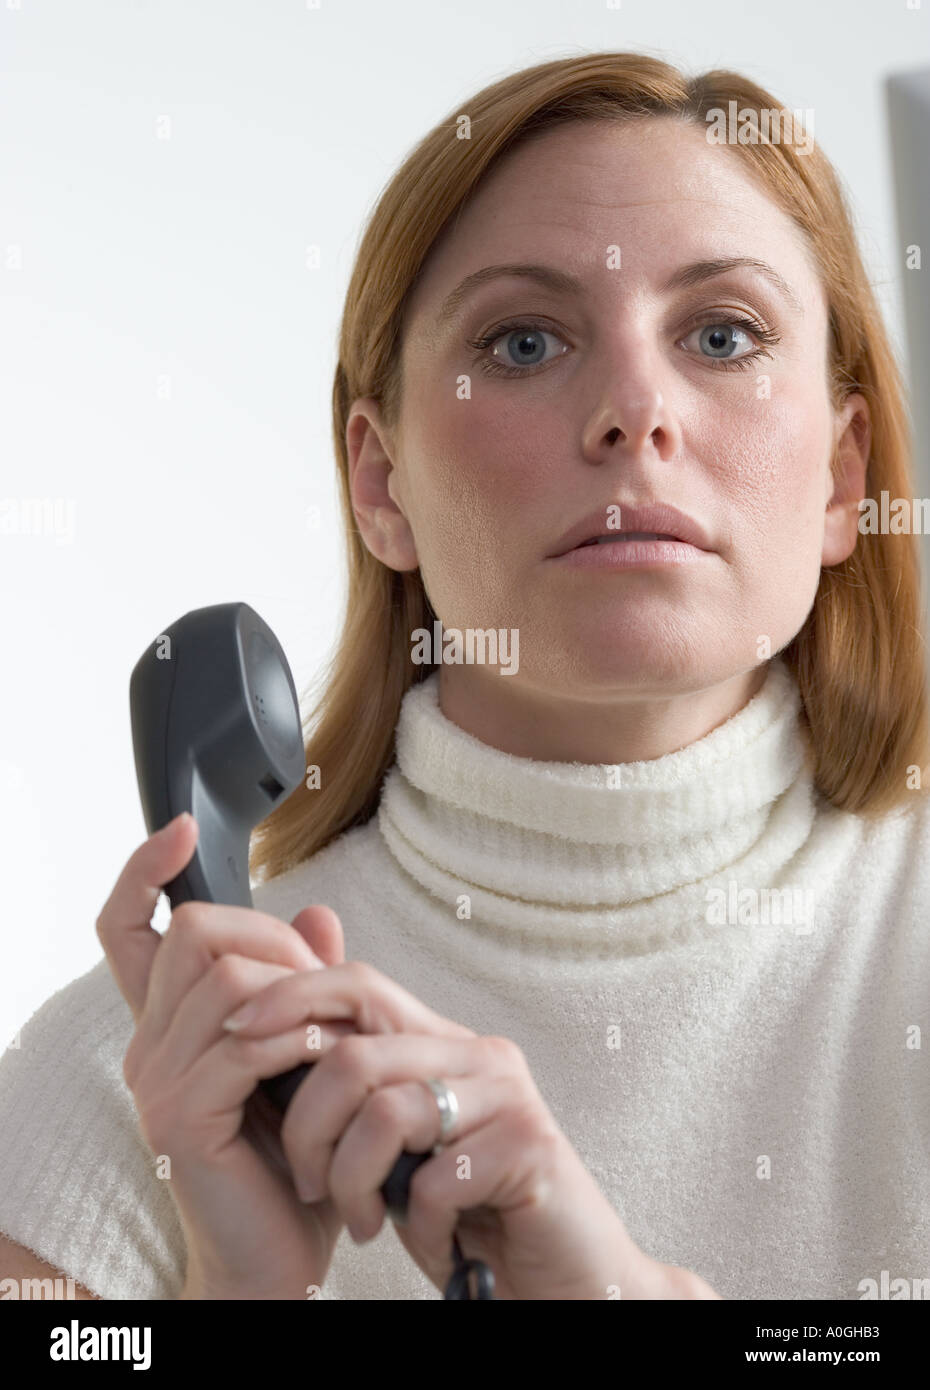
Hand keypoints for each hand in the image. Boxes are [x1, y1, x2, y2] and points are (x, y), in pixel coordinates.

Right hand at [96, 812, 355, 1298]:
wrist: (283, 1253)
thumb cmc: (297, 1151)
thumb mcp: (306, 1052)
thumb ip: (305, 982)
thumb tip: (318, 912)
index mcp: (170, 1025)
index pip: (126, 930)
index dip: (144, 872)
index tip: (179, 830)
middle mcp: (148, 1045)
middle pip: (196, 933)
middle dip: (273, 941)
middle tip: (320, 988)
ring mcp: (158, 1080)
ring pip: (224, 978)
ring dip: (296, 991)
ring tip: (334, 1034)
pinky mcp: (183, 1116)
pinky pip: (244, 1041)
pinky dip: (298, 1039)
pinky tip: (326, 1060)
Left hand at [219, 959, 719, 1298]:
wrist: (564, 1278)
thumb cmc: (469, 1214)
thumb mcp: (398, 1146)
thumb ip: (357, 1092)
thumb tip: (265, 1039)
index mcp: (442, 1043)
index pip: (356, 984)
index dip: (289, 998)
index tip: (233, 1031)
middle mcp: (477, 1054)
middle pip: (356, 1051)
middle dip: (306, 1125)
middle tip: (309, 1180)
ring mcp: (507, 1095)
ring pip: (384, 1112)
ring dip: (353, 1182)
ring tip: (362, 1220)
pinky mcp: (531, 1146)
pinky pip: (434, 1175)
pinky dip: (414, 1219)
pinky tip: (428, 1234)